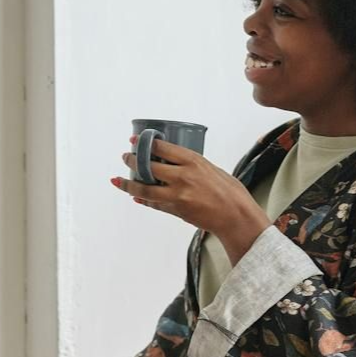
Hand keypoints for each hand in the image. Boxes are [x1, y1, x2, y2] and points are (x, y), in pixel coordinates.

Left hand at [115, 137, 271, 263]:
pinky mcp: (176, 210)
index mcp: (193, 161)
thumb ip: (190, 166)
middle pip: (148, 166)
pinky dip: (144, 199)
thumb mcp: (210, 169)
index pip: (161, 148)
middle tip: (126, 157)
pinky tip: (136, 195)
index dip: (144, 143)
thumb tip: (171, 163)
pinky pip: (154, 204)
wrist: (236, 216)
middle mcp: (183, 176)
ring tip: (119, 179)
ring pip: (144, 189)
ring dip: (129, 183)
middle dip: (133, 160)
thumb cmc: (229, 191)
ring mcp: (178, 195)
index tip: (135, 140)